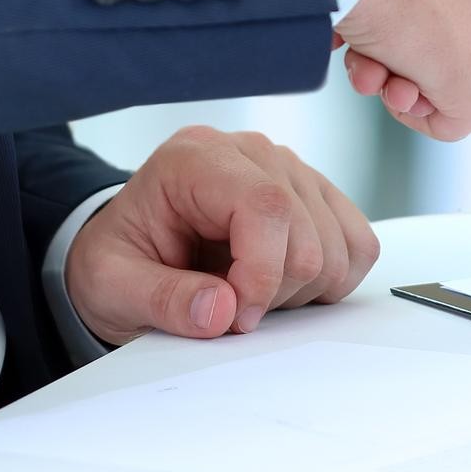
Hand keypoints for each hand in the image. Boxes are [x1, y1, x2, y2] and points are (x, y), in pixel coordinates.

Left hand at [65, 126, 379, 343]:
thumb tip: (223, 311)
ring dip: (302, 289)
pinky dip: (331, 280)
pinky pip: (359, 245)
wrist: (133, 246)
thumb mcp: (111, 285)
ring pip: (340, 245)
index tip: (237, 318)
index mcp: (197, 158)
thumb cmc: (122, 257)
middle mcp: (253, 153)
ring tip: (251, 291)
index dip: (263, 273)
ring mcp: (293, 170)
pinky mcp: (319, 197)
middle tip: (231, 308)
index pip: (266, 205)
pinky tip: (284, 284)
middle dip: (275, 293)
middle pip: (307, 234)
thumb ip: (162, 300)